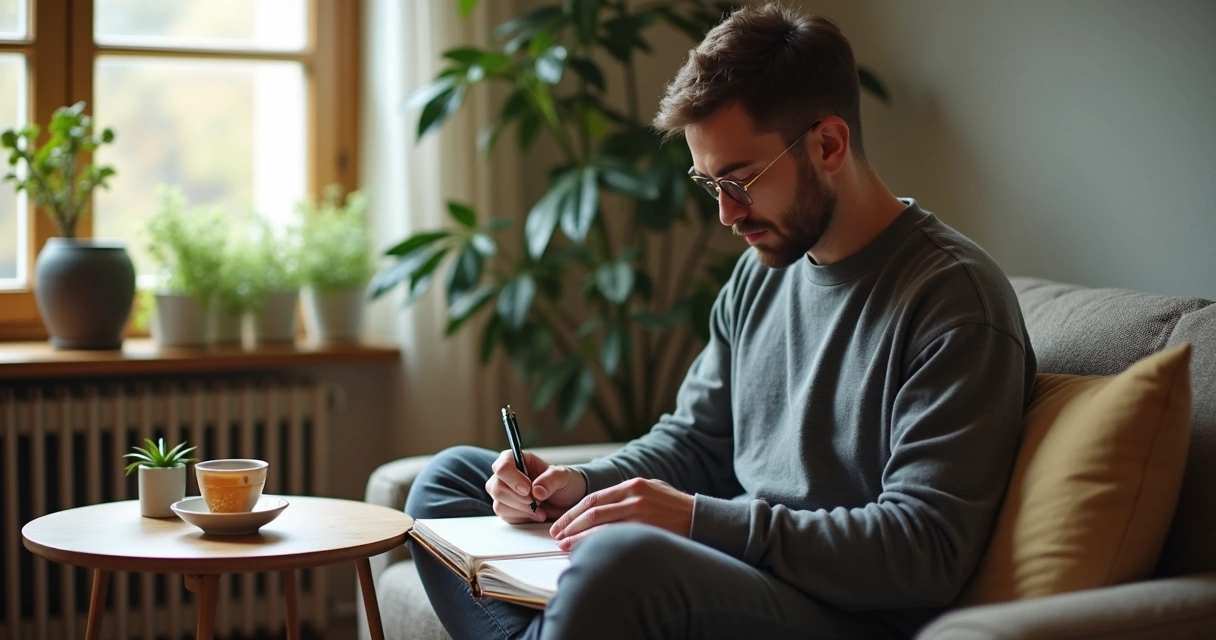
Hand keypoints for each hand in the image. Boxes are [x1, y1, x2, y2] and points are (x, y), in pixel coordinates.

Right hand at [486, 450, 586, 523]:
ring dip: (521, 510)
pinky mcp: (508, 510)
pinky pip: (505, 516)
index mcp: (516, 460)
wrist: (568, 502)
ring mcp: (505, 493)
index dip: (511, 478)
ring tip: (540, 509)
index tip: (527, 489)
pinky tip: (536, 514)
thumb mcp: (563, 476)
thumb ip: (550, 480)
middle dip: (517, 498)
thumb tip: (536, 491)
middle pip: (495, 487)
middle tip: (536, 502)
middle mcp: (507, 476)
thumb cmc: (564, 482)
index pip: (502, 466)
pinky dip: (522, 518)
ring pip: (499, 504)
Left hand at [549, 478, 692, 551]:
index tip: (561, 523)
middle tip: (556, 535)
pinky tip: (587, 551)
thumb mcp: (652, 490)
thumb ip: (628, 495)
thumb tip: (602, 507)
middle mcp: (634, 496)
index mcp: (633, 485)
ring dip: (578, 537)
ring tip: (564, 545)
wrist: (702, 518)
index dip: (574, 512)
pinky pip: (615, 538)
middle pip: (592, 511)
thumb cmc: (676, 508)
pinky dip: (597, 544)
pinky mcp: (647, 529)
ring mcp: (640, 513)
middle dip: (570, 524)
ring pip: (599, 525)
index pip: (594, 498)